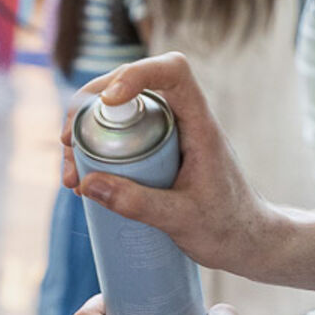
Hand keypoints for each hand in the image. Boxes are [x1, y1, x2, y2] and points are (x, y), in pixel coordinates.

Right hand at [61, 52, 280, 278]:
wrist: (247, 242)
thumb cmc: (227, 228)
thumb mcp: (181, 220)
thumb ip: (138, 203)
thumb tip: (88, 183)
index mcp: (200, 125)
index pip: (174, 72)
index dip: (137, 73)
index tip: (108, 103)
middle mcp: (183, 120)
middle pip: (134, 84)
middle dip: (92, 104)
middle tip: (67, 142)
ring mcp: (169, 134)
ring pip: (122, 112)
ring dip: (88, 131)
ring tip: (70, 174)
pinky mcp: (158, 152)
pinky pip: (123, 136)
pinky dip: (97, 150)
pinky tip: (83, 180)